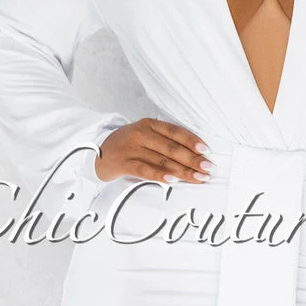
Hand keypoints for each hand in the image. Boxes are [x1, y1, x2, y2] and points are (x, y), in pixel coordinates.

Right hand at [93, 119, 212, 184]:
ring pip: (162, 160)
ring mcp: (131, 148)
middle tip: (209, 169)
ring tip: (199, 178)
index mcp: (149, 124)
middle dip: (193, 159)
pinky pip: (144, 170)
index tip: (207, 151)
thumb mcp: (144, 136)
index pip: (175, 132)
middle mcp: (141, 133)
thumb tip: (195, 155)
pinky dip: (160, 176)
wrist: (97, 152)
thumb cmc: (128, 146)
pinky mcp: (122, 163)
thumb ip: (164, 141)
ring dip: (183, 171)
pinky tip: (173, 181)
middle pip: (172, 148)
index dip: (192, 141)